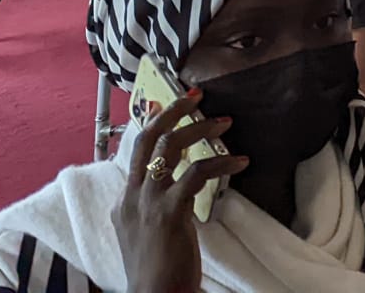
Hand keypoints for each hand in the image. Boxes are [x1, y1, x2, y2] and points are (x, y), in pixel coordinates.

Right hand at [114, 90, 246, 292]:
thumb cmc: (158, 268)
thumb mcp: (149, 230)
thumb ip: (157, 204)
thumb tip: (179, 184)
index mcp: (124, 200)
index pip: (137, 151)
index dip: (157, 126)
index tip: (177, 107)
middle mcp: (131, 196)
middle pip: (146, 138)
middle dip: (171, 111)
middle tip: (195, 95)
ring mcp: (147, 201)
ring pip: (170, 147)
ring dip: (200, 128)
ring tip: (226, 122)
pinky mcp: (169, 210)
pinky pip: (197, 172)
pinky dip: (221, 161)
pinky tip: (240, 161)